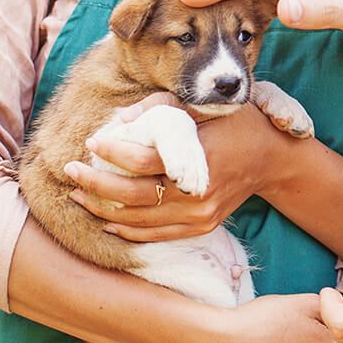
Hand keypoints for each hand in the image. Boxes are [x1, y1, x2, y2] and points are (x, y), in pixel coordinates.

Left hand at [65, 94, 294, 241]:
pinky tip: (107, 219)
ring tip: (78, 194)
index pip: (142, 161)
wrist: (272, 160)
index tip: (91, 142)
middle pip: (133, 196)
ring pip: (140, 220)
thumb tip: (122, 118)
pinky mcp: (200, 227)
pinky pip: (156, 235)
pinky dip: (128, 230)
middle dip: (95, 184)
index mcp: (198, 160)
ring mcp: (199, 215)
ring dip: (104, 209)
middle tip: (70, 171)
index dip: (111, 152)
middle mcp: (197, 194)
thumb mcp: (206, 107)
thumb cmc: (238, 125)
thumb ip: (164, 108)